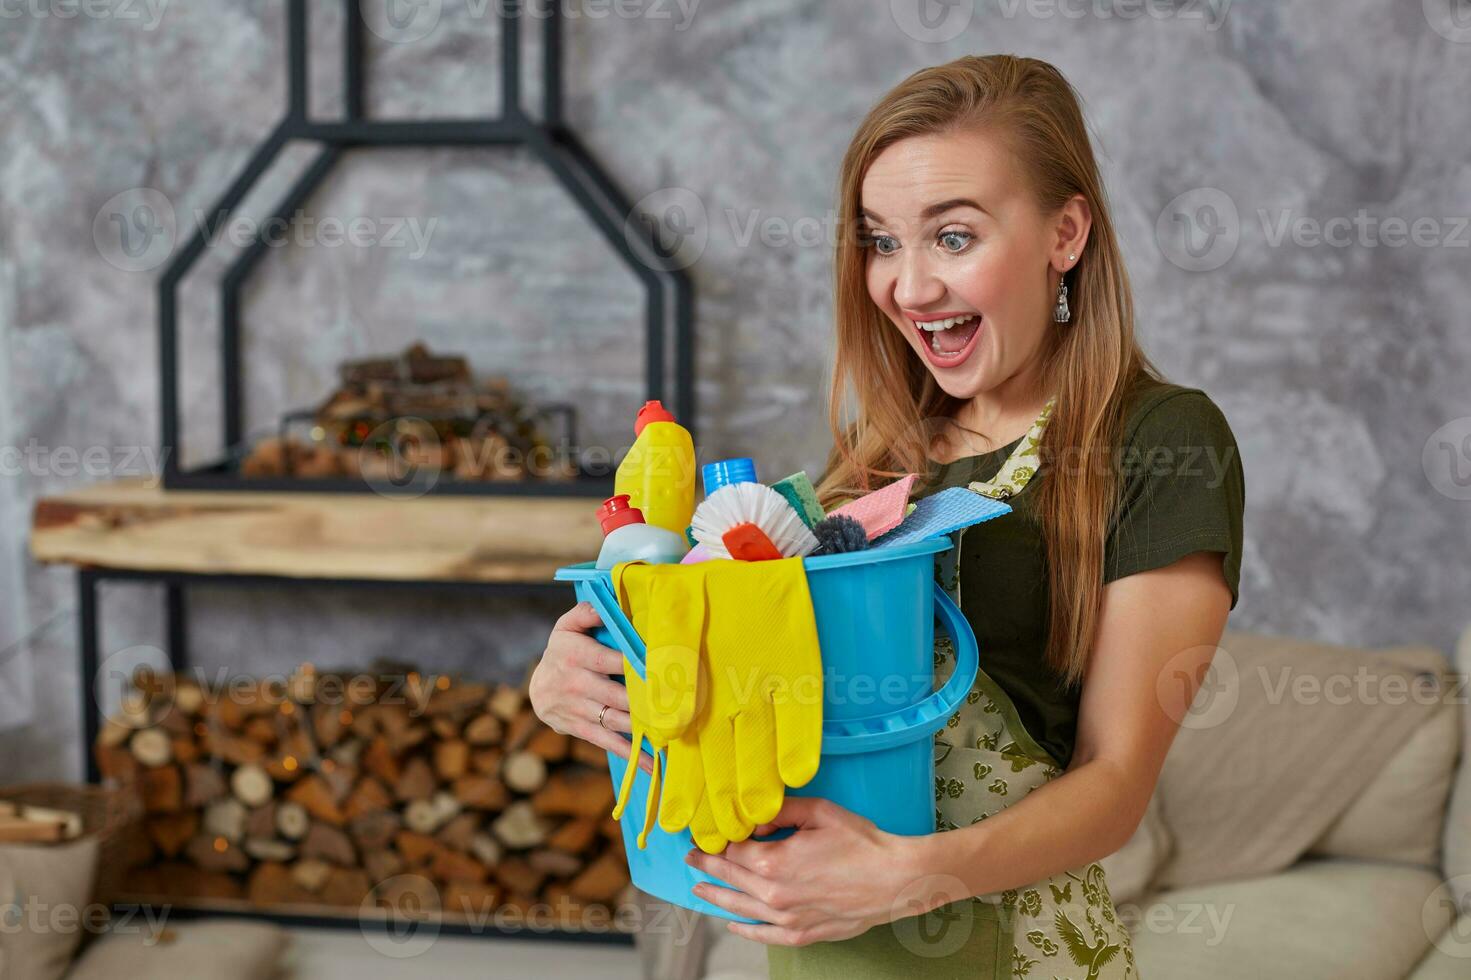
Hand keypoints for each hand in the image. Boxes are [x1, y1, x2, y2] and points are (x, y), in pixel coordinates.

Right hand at [529, 602, 654, 774]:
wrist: (536, 690)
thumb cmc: (562, 651)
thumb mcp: (567, 627)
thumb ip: (585, 613)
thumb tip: (604, 607)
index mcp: (575, 654)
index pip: (608, 660)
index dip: (634, 665)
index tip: (661, 670)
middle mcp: (576, 684)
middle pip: (616, 694)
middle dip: (645, 700)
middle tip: (676, 704)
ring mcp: (578, 709)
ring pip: (615, 719)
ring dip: (643, 728)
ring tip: (671, 732)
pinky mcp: (581, 729)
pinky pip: (608, 742)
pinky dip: (632, 754)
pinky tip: (653, 763)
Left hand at [684, 796, 929, 946]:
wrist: (894, 879)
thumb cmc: (861, 843)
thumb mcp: (818, 812)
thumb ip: (780, 811)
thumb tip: (754, 819)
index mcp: (773, 861)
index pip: (732, 850)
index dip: (717, 841)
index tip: (704, 835)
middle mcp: (773, 894)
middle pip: (731, 878)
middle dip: (708, 866)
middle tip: (692, 857)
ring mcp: (787, 918)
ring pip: (740, 908)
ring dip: (717, 897)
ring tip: (700, 889)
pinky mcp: (802, 934)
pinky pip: (764, 935)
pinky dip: (745, 930)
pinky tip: (732, 925)